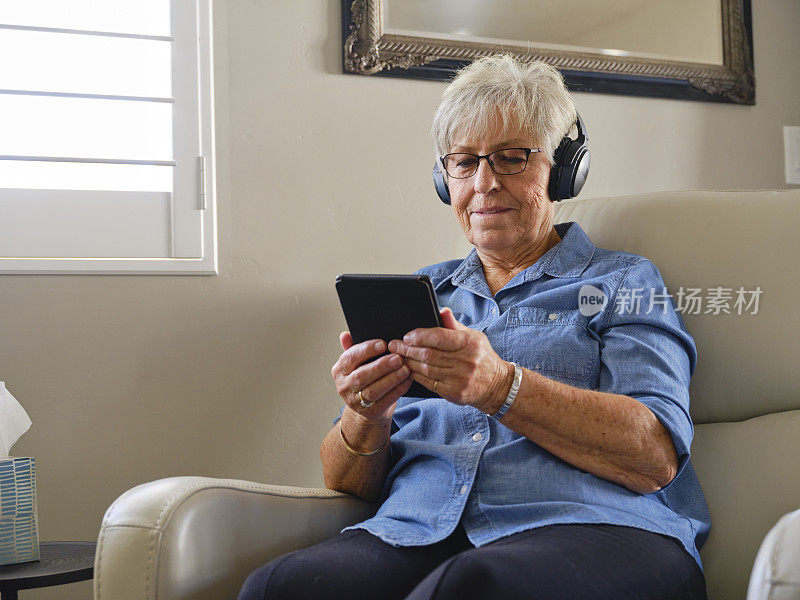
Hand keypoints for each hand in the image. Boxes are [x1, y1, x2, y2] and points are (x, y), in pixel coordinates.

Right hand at [331, 332, 413, 422]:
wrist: (365, 408)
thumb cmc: (364, 379)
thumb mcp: (356, 364)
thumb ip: (353, 348)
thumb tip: (346, 334)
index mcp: (339, 370)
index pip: (350, 358)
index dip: (366, 350)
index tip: (383, 344)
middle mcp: (344, 386)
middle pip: (362, 376)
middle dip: (381, 366)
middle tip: (398, 357)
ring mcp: (356, 402)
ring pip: (374, 390)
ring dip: (391, 379)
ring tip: (405, 369)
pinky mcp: (371, 412)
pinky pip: (386, 400)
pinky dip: (398, 390)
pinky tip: (407, 380)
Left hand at [388, 307, 512, 413]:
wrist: (497, 385)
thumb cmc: (481, 357)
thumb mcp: (474, 336)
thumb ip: (454, 325)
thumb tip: (441, 310)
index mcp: (470, 343)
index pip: (439, 336)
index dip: (420, 335)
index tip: (407, 335)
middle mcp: (466, 361)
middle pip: (429, 354)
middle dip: (407, 349)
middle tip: (394, 345)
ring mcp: (460, 379)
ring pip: (426, 369)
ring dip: (408, 362)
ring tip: (398, 356)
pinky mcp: (455, 393)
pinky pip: (429, 383)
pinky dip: (416, 376)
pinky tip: (408, 369)